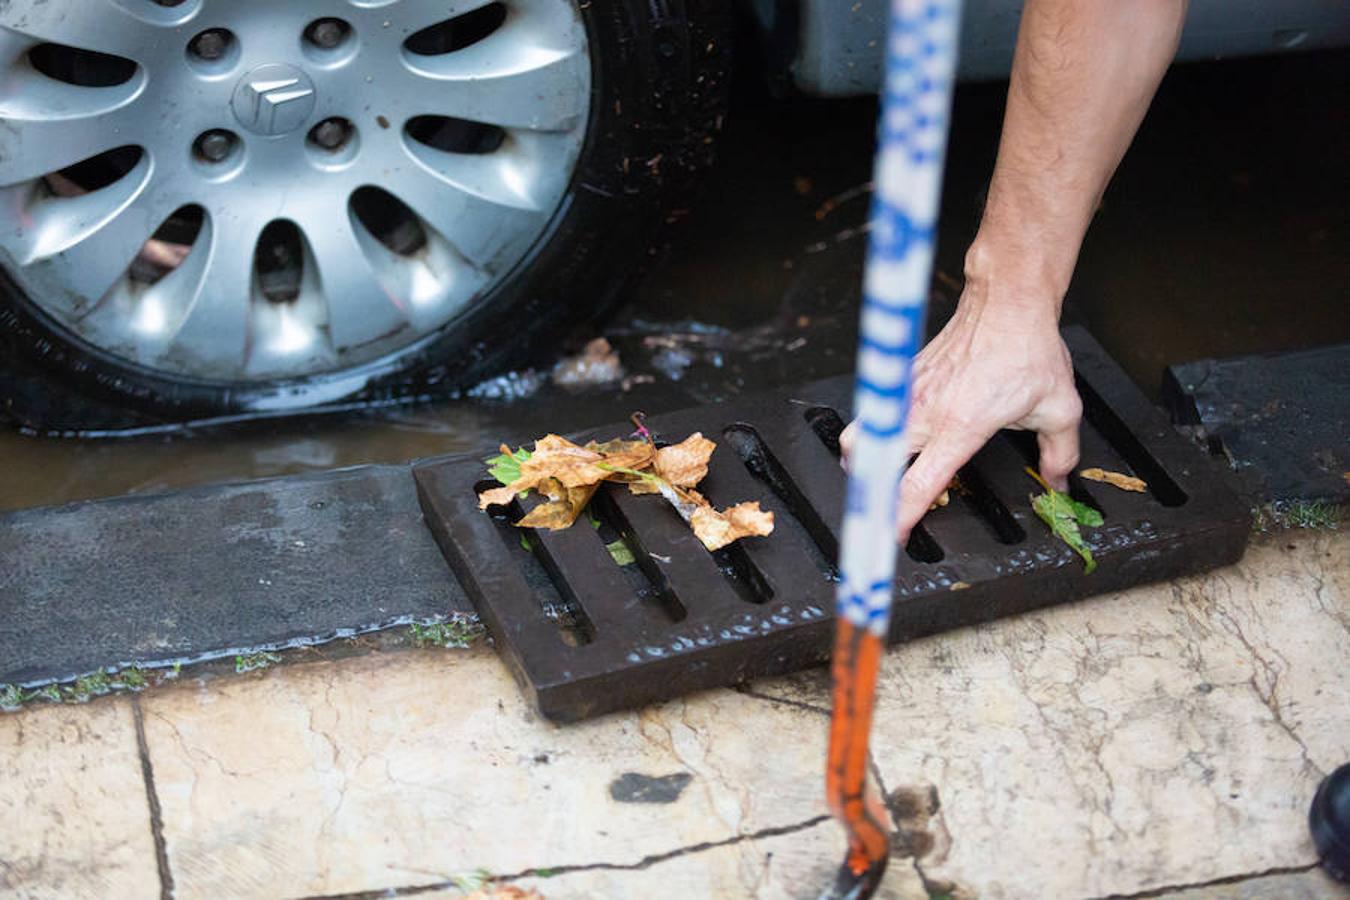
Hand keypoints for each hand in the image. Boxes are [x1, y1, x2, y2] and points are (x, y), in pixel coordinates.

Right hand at [842, 281, 1081, 542]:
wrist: (1006, 302)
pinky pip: (876, 413)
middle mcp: (925, 412)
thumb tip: (1061, 482)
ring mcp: (908, 393)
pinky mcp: (904, 377)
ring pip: (862, 437)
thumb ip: (1060, 454)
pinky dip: (876, 432)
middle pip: (871, 465)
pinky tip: (897, 438)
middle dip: (871, 494)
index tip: (895, 538)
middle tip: (881, 512)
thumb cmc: (1028, 349)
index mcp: (959, 428)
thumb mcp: (1059, 408)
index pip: (917, 485)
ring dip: (864, 463)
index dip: (901, 519)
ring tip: (879, 479)